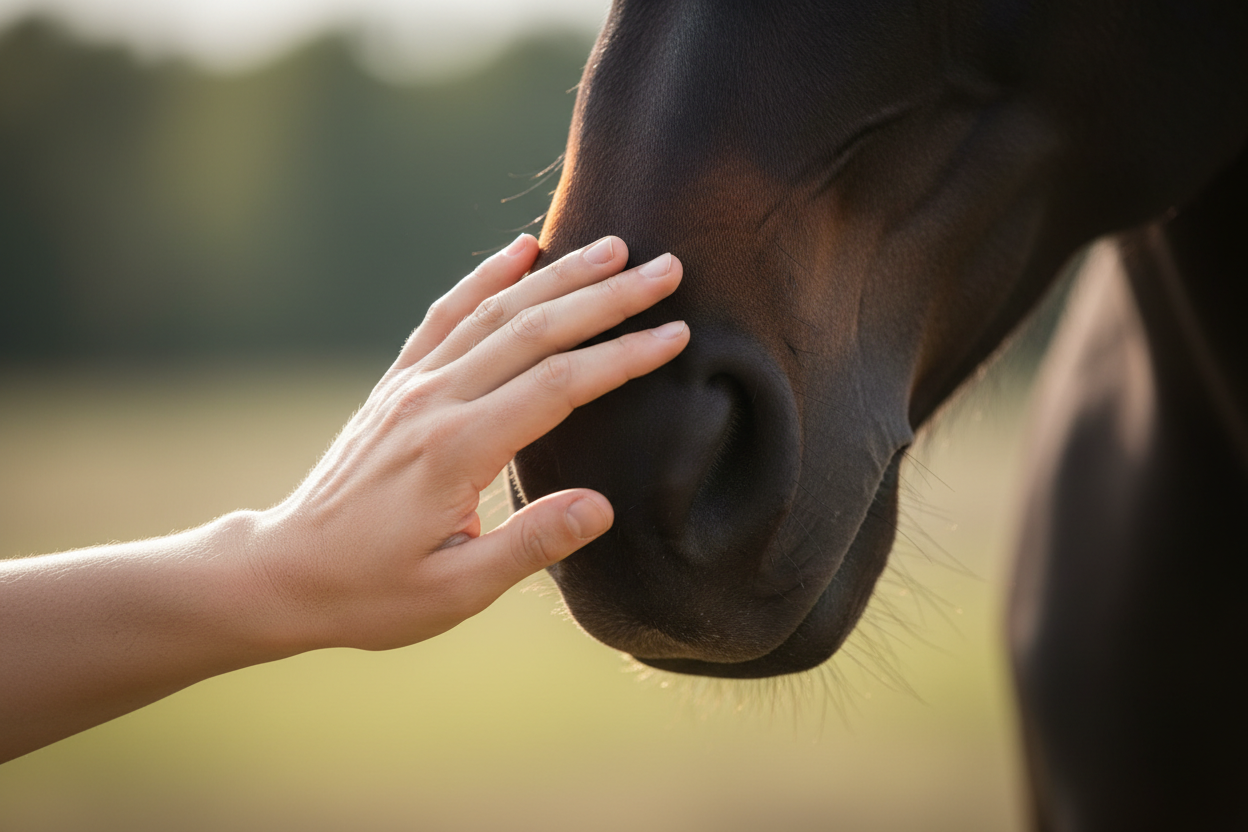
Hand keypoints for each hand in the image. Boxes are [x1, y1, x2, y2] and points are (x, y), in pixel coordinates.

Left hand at [249, 234, 687, 651]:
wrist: (285, 570)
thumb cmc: (372, 591)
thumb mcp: (455, 590)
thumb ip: (530, 545)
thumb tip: (601, 507)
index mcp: (456, 451)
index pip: (557, 385)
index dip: (621, 356)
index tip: (674, 334)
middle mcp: (433, 402)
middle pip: (533, 330)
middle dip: (606, 296)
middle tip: (667, 269)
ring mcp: (411, 386)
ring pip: (494, 311)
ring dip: (558, 275)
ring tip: (612, 247)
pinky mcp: (397, 384)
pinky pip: (446, 314)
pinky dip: (485, 276)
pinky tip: (518, 248)